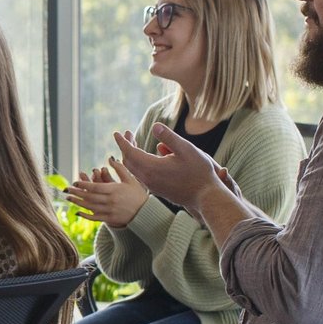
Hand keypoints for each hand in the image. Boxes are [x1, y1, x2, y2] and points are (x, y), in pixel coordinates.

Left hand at [63, 153, 147, 226]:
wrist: (146, 213)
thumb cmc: (138, 195)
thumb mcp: (131, 179)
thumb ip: (120, 168)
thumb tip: (109, 158)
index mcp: (114, 190)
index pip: (95, 187)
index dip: (84, 185)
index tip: (75, 182)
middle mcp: (110, 201)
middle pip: (90, 197)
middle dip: (77, 193)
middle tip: (66, 189)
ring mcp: (109, 211)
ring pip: (90, 207)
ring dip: (78, 203)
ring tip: (68, 198)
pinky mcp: (110, 219)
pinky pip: (95, 218)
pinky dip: (85, 215)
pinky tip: (78, 212)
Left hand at [114, 122, 230, 213]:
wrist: (206, 197)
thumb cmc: (199, 171)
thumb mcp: (186, 149)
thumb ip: (169, 137)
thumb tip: (154, 126)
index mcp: (152, 167)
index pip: (130, 152)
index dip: (122, 141)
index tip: (116, 133)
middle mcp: (148, 178)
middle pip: (129, 161)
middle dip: (126, 146)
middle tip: (127, 134)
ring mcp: (152, 186)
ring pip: (134, 170)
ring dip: (131, 156)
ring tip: (134, 144)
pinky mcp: (158, 190)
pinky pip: (141, 176)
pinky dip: (138, 165)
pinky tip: (145, 159)